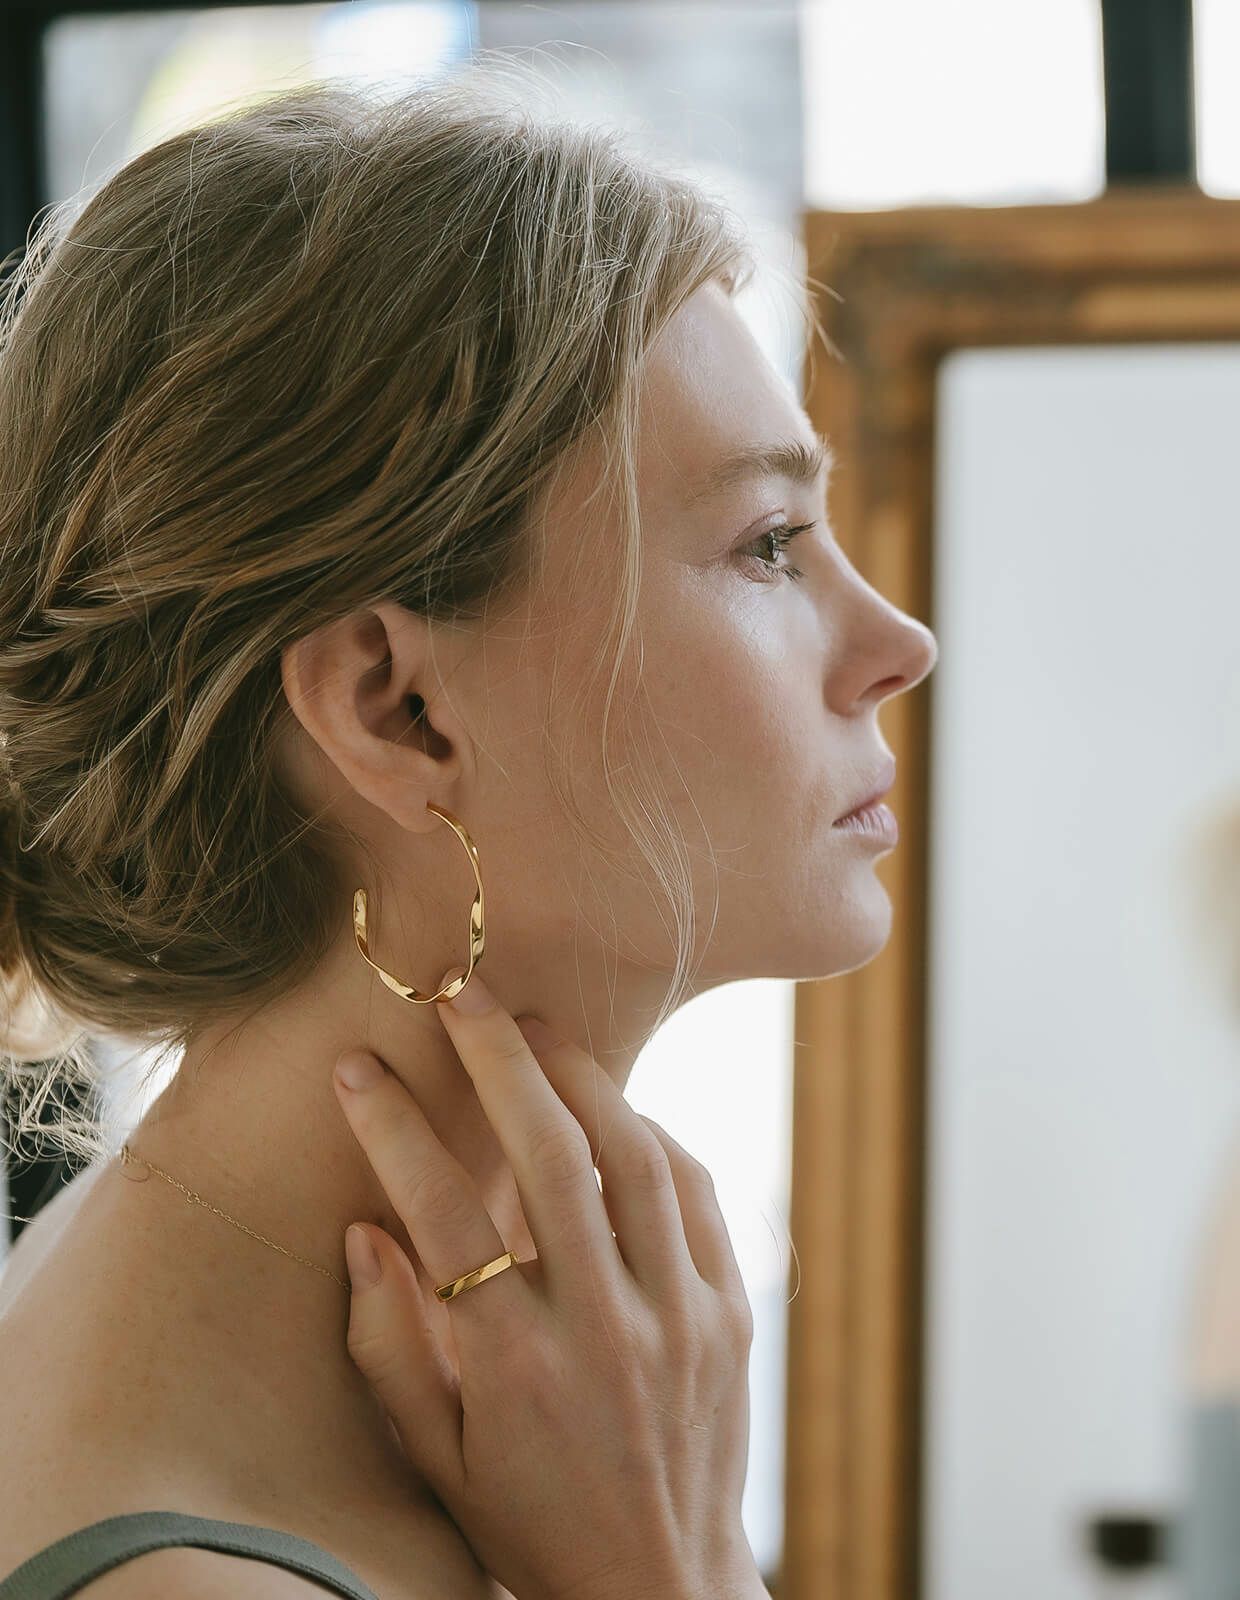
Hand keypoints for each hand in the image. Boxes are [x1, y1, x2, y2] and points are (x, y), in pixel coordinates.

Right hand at [331, 967, 761, 1599]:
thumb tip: (362, 1231)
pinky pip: (699, 1194)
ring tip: (534, 1029)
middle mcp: (605, 1329)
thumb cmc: (528, 1522)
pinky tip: (611, 1110)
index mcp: (516, 1368)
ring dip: (583, 1077)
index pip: (442, 1215)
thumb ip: (390, 1347)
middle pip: (553, 1157)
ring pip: (638, 1156)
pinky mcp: (732, 1312)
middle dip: (500, 1060)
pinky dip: (652, 1136)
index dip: (394, 1129)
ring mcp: (681, 1316)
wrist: (659, 1588)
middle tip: (461, 993)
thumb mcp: (434, 1459)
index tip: (358, 1067)